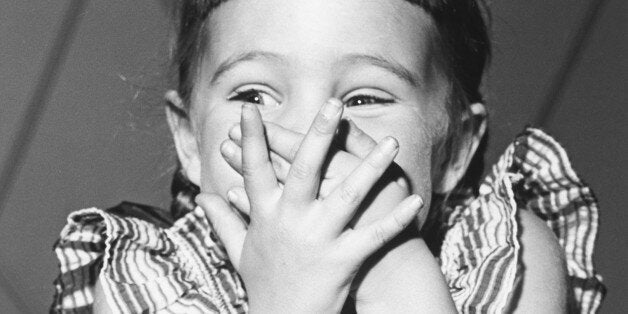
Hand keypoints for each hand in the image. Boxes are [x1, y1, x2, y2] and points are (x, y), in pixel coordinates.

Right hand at [196, 99, 422, 312]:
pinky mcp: (343, 261)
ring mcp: (318, 240)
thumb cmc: (264, 285)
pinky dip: (395, 219)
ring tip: (391, 142)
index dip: (251, 139)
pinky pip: (374, 235)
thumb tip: (202, 197)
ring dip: (370, 167)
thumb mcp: (239, 252)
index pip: (255, 170)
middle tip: (333, 104)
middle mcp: (290, 222)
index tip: (250, 110)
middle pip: (304, 170)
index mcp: (266, 217)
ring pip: (346, 196)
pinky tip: (415, 200)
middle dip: (318, 134)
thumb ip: (223, 220)